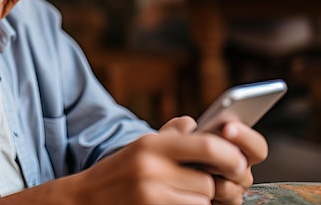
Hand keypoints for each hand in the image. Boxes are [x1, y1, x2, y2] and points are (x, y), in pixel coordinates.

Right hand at [0, 117, 266, 204]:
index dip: (231, 155)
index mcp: (151, 144)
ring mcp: (151, 196)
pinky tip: (172, 203)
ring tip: (177, 196)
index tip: (237, 162)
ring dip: (198, 201)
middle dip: (212, 185)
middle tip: (211, 183)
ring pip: (201, 201)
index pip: (207, 145)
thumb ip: (170, 135)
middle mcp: (151, 169)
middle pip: (209, 181)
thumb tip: (195, 123)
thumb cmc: (116, 174)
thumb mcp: (139, 148)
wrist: (82, 201)